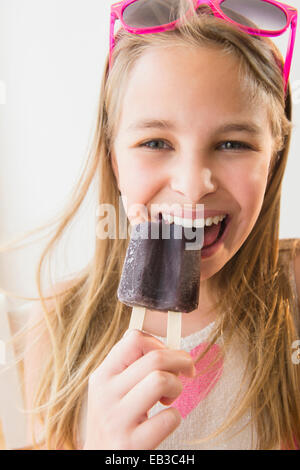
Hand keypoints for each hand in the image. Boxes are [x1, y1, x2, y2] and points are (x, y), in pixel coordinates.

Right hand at [83, 329, 195, 449]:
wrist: (101, 461)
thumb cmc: (114, 420)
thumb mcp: (111, 389)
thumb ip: (130, 366)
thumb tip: (167, 347)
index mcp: (102, 375)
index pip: (134, 338)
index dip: (159, 343)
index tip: (167, 354)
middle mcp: (105, 394)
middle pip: (155, 358)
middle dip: (181, 361)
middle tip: (186, 371)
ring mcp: (117, 420)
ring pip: (161, 380)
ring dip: (177, 387)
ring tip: (170, 398)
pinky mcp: (131, 444)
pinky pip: (169, 418)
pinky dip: (174, 417)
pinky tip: (162, 422)